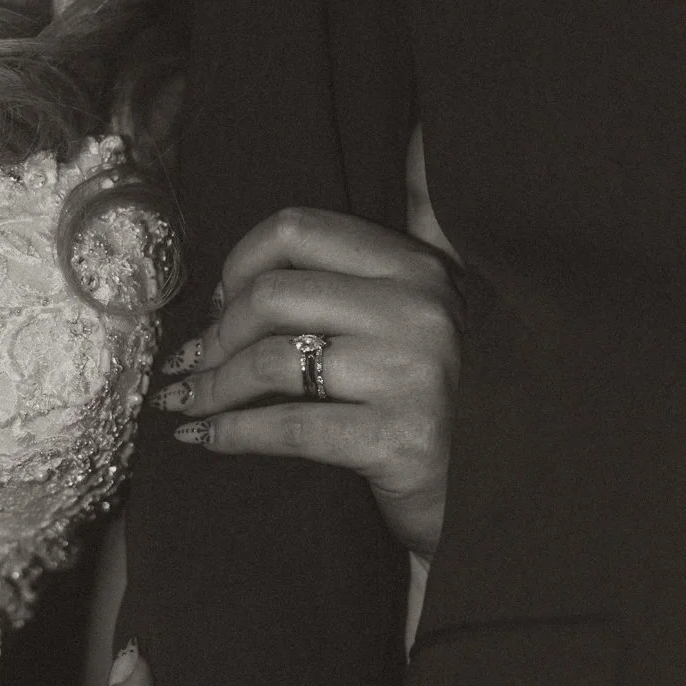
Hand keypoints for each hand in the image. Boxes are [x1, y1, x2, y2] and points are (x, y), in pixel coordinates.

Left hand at [151, 207, 462, 558]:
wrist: (494, 494)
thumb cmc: (442, 402)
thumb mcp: (427, 313)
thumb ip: (390, 254)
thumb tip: (348, 192)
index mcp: (416, 268)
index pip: (298, 230)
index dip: (238, 264)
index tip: (220, 304)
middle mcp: (418, 310)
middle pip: (271, 296)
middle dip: (215, 335)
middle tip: (195, 366)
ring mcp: (412, 374)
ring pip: (270, 361)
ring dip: (213, 386)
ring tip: (190, 403)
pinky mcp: (398, 439)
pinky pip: (287, 427)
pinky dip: (231, 433)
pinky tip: (205, 439)